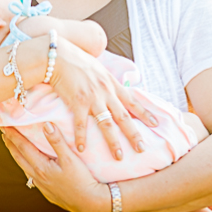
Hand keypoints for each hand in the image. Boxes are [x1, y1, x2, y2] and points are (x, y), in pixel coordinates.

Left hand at [1, 123, 111, 211]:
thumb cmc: (83, 181)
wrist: (92, 205)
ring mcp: (43, 186)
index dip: (12, 135)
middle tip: (3, 132)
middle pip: (19, 157)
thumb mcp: (71, 159)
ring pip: (25, 168)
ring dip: (17, 155)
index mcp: (41, 167)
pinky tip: (30, 165)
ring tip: (13, 146)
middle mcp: (38, 177)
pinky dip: (27, 166)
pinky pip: (33, 176)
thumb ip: (57, 141)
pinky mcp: (49, 193)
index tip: (3, 125)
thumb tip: (45, 124)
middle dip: (10, 144)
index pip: (22, 147)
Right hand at [46, 37, 154, 158]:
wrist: (56, 54)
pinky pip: (81, 124)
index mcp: (110, 82)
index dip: (144, 113)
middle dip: (134, 134)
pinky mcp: (77, 102)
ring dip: (113, 142)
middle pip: (123, 117)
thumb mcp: (96, 66)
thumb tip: (111, 84)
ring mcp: (92, 98)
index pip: (132, 101)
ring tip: (118, 156)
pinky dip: (82, 137)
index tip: (155, 124)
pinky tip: (82, 148)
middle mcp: (105, 92)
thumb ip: (105, 78)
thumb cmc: (74, 57)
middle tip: (142, 149)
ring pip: (107, 124)